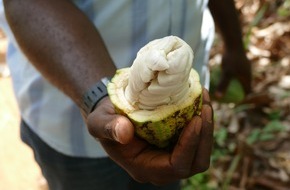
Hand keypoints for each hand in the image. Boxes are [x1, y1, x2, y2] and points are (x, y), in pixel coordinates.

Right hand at [86, 88, 213, 184]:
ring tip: (205, 100)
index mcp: (143, 167)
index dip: (189, 146)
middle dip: (204, 136)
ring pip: (200, 151)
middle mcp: (161, 167)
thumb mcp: (99, 122)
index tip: (195, 120)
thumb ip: (108, 128)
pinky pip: (197, 138)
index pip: (175, 166)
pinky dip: (202, 121)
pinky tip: (200, 100)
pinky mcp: (176, 143)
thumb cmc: (105, 119)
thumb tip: (125, 132)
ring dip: (207, 127)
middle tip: (204, 108)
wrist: (111, 115)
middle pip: (195, 162)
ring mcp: (171, 155)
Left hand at [215, 50, 251, 98]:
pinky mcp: (237, 62)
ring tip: (222, 89)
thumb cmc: (230, 58)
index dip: (241, 98)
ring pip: (238, 78)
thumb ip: (223, 85)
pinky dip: (228, 76)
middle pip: (243, 85)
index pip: (247, 91)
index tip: (233, 102)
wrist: (232, 42)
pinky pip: (233, 72)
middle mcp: (247, 72)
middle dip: (236, 92)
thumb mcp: (226, 73)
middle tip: (226, 98)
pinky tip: (218, 78)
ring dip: (232, 84)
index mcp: (248, 77)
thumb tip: (218, 97)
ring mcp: (243, 66)